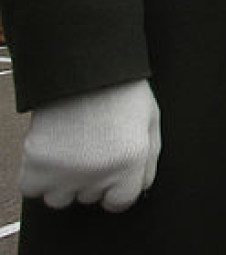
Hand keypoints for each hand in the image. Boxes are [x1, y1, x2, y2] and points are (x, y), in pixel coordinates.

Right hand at [20, 79, 160, 212]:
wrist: (86, 66)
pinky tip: (50, 152)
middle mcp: (98, 171)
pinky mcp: (36, 161)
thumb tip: (140, 189)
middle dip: (90, 177)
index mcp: (130, 162)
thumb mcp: (151, 123)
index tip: (110, 171)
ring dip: (62, 180)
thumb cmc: (122, 91)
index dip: (115, 186)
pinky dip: (36, 176)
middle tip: (91, 146)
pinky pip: (30, 188)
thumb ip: (148, 162)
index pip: (119, 202)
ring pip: (59, 198)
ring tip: (71, 148)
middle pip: (89, 198)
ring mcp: (64, 169)